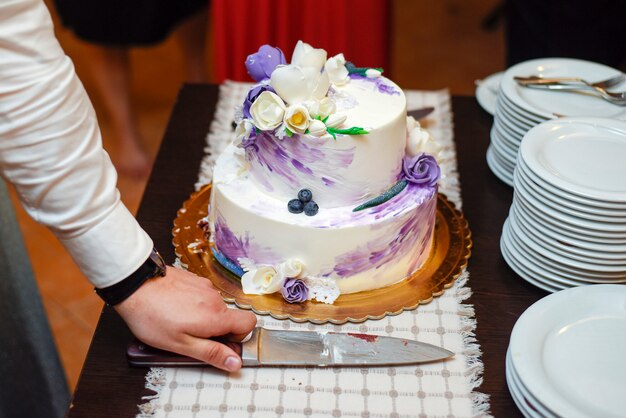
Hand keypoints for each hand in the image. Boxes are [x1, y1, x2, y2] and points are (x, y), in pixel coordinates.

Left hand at [115, 266, 256, 371]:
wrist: (134, 285)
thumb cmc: (153, 316)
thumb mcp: (180, 345)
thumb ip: (211, 353)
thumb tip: (235, 362)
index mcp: (216, 317)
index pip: (249, 323)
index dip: (239, 335)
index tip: (221, 342)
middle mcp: (215, 298)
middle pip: (228, 316)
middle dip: (214, 328)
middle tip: (189, 335)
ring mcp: (204, 286)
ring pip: (213, 306)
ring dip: (202, 315)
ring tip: (177, 320)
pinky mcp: (193, 279)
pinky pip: (202, 295)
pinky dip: (193, 303)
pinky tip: (173, 306)